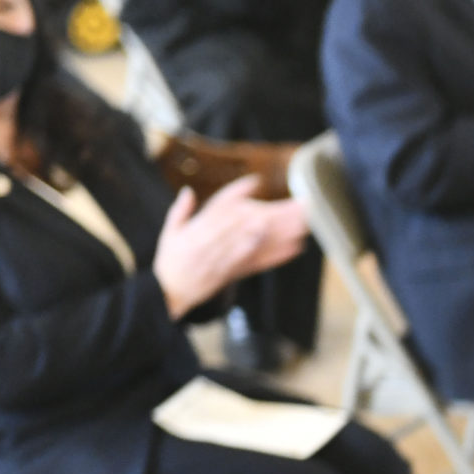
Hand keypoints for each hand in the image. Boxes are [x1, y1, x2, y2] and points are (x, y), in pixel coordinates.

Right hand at [152, 175, 307, 316]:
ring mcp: (225, 256)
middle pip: (248, 220)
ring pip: (257, 239)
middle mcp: (213, 239)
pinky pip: (258, 261)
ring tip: (303, 221)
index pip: (219, 204)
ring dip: (282, 229)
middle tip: (299, 203)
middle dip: (275, 211)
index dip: (237, 191)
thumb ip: (181, 210)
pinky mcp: (234, 272)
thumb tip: (188, 191)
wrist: (169, 292)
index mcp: (198, 227)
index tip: (256, 181)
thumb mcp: (170, 232)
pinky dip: (275, 254)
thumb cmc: (171, 261)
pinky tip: (294, 247)